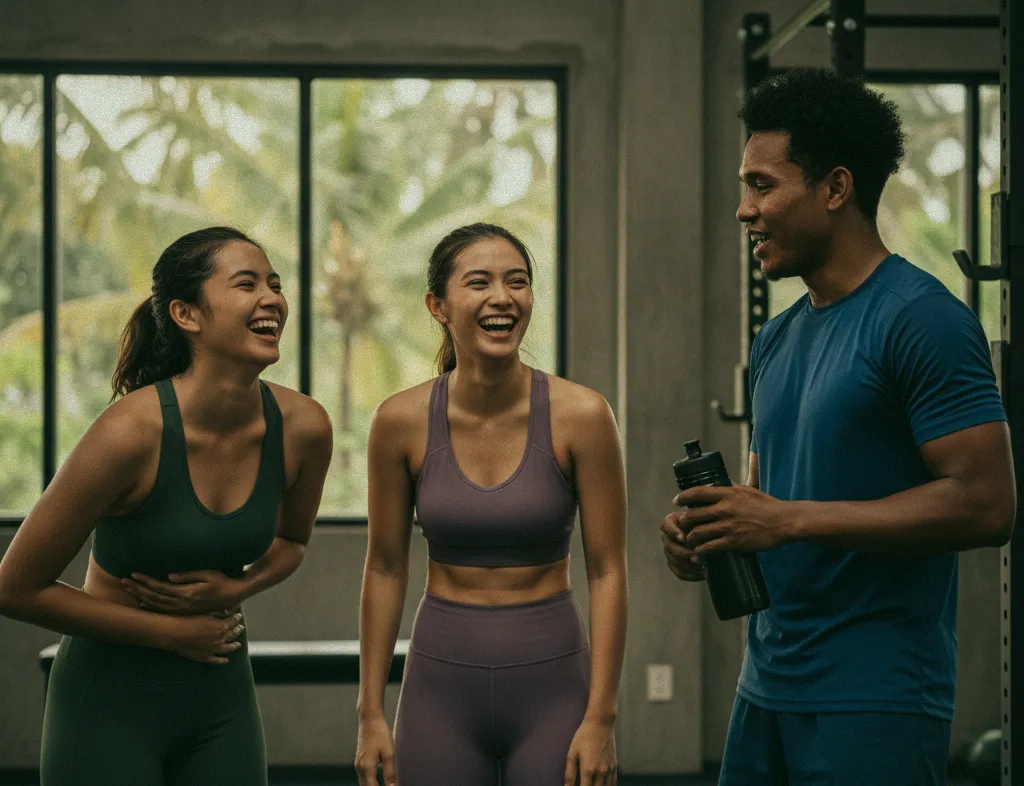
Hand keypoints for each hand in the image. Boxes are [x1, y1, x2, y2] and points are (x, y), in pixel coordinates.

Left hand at [122, 569, 243, 614]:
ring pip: (156, 604)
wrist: (231, 596)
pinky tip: (142, 604)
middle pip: (154, 596)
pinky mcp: (184, 610)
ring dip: (141, 596)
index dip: (145, 581)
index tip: (134, 574)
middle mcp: (181, 603)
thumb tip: (170, 575)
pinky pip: (163, 610)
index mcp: (186, 593)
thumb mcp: (208, 574)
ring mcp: (182, 608)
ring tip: (129, 589)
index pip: (160, 587)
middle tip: (124, 581)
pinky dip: (151, 607)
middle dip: (138, 588)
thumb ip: (189, 575)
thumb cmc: (221, 581)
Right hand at [166, 612, 244, 664]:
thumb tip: (223, 612)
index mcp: (221, 626)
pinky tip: (226, 661)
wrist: (177, 634)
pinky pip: (216, 660)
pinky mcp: (205, 657)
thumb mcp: (206, 613)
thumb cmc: (189, 621)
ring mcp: (213, 649)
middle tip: (240, 628)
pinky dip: (222, 661)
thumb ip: (216, 614)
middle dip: (237, 630)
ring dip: (234, 645)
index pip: (233, 621)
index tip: (238, 616)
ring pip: (228, 648)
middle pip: (232, 634)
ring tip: (238, 644)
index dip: (236, 618)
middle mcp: (220, 638)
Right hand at [355, 716, 396, 785]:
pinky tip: (378, 781)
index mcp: (366, 767)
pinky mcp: (359, 760)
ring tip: (385, 784)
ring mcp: (358, 764)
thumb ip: (390, 772)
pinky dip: (370, 782)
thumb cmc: (380, 733)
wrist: (369, 719)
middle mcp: (359, 768)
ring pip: (364, 783)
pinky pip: (363, 777)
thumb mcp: (389, 753)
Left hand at [565, 718, 616, 784]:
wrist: (601, 723)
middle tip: (583, 785)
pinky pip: (613, 784)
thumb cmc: (584, 736)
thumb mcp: (572, 753)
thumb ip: (569, 774)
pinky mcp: (614, 767)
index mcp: (588, 770)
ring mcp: (609, 770)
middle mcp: (601, 772)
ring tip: (591, 785)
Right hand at [661, 513, 706, 580]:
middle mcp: (667, 536)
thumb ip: (699, 525)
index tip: (684, 538)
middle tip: (697, 556)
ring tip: (702, 565)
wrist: (712, 534)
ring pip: (673, 560)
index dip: (673, 532)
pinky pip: (678, 572)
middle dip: (683, 552)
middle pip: (669, 546)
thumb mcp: (704, 520)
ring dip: (688, 565)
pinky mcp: (675, 563)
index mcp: (672, 521)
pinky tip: (702, 575)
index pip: (665, 525)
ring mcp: (670, 551)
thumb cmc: (708, 522)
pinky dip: (690, 575)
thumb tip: (695, 537)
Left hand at [671, 485, 791, 554]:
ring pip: (698, 532)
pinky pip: (710, 547)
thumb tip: (721, 484)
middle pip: (693, 514)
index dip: (684, 497)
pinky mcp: (733, 541)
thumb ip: (732, 488)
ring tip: (688, 540)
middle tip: (681, 524)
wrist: (784, 521)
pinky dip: (701, 551)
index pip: (698, 492)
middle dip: (684, 521)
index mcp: (728, 494)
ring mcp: (728, 526)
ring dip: (690, 538)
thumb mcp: (749, 490)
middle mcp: (725, 509)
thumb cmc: (768, 505)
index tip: (677, 501)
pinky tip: (698, 553)